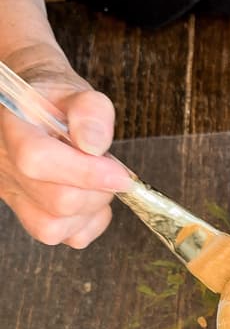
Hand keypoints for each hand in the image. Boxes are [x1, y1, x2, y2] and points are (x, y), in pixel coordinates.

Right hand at [0, 44, 131, 247]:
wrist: (36, 112)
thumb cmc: (55, 101)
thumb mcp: (74, 91)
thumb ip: (90, 110)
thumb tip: (94, 144)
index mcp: (12, 129)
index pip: (38, 160)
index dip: (84, 173)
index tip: (120, 174)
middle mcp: (6, 168)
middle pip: (57, 201)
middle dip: (98, 189)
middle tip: (110, 168)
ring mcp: (15, 196)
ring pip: (57, 227)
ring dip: (93, 208)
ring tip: (97, 181)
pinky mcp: (30, 216)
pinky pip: (66, 237)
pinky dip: (90, 223)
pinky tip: (92, 199)